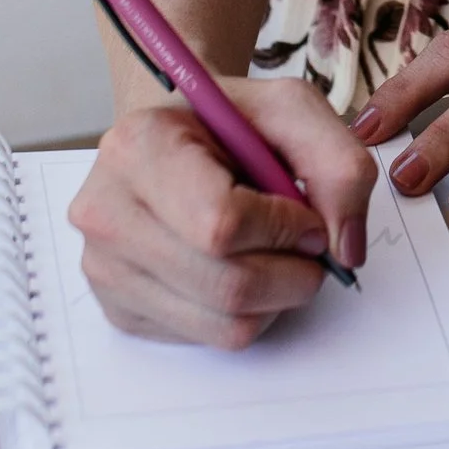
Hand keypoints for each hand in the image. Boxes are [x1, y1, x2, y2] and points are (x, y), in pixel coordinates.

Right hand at [69, 77, 376, 346]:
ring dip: (277, 297)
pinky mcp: (121, 311)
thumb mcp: (292, 109)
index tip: (304, 214)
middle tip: (306, 243)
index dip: (284, 229)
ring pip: (226, 324)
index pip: (221, 225)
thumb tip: (344, 248)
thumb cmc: (228, 123)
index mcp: (137, 147)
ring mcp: (105, 268)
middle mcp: (105, 212)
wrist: (176, 139)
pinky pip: (211, 339)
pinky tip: (241, 268)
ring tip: (275, 252)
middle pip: (227, 286)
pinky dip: (249, 313)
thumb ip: (338, 163)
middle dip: (293, 272)